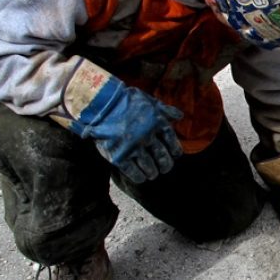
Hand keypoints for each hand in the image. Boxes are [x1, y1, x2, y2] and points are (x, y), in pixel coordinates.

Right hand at [65, 61, 182, 183]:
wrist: (100, 105)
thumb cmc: (126, 101)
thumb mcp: (149, 101)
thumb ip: (165, 110)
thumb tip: (180, 116)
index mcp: (158, 123)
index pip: (172, 143)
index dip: (175, 152)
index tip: (174, 156)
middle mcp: (147, 136)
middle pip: (163, 158)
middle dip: (165, 166)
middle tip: (164, 168)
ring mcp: (133, 147)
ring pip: (150, 168)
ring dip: (153, 173)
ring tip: (152, 173)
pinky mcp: (119, 156)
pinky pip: (134, 173)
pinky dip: (139, 177)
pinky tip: (141, 177)